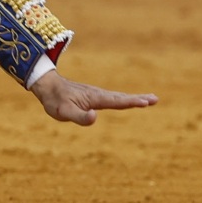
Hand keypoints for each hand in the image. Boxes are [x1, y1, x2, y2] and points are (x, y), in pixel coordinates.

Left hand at [28, 69, 157, 125]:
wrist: (46, 86)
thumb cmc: (54, 101)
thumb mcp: (63, 112)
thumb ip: (79, 116)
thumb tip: (95, 117)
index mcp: (95, 98)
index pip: (116, 101)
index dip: (131, 102)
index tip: (146, 102)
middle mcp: (98, 94)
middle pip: (121, 97)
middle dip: (138, 99)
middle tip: (155, 99)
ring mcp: (96, 94)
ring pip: (118, 96)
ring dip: (134, 98)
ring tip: (149, 99)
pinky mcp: (93, 96)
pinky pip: (112, 97)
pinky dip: (124, 98)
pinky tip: (127, 100)